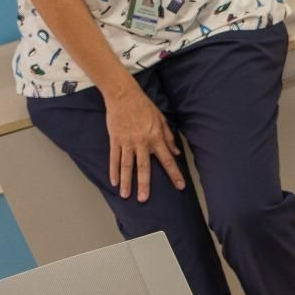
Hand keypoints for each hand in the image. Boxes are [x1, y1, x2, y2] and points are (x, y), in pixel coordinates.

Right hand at [104, 87, 184, 201]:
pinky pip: (114, 158)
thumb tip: (176, 153)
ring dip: (127, 182)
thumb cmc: (144, 106)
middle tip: (144, 199)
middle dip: (144, 185)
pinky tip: (114, 182)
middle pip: (144, 167)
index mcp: (156, 139)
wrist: (123, 95)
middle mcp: (142, 143)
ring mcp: (127, 142)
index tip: (180, 187)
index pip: (167, 161)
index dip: (174, 174)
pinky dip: (113, 171)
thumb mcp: (161, 120)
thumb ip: (168, 137)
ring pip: (126, 166)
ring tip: (126, 196)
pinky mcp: (115, 139)